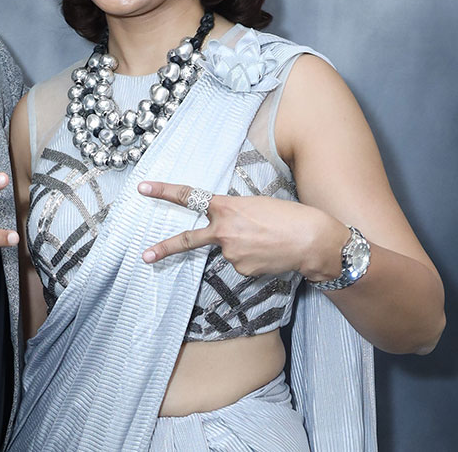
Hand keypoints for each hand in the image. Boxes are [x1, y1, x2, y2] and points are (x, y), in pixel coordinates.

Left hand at [136, 181, 346, 278]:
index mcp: (225, 206)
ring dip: (243, 247)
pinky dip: (252, 258)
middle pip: (188, 240)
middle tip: (145, 255)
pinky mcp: (241, 269)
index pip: (188, 196)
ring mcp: (231, 253)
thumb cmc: (289, 216)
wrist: (312, 240)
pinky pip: (240, 263)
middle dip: (164, 248)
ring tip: (268, 241)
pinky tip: (269, 253)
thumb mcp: (255, 205)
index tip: (144, 188)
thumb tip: (225, 230)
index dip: (164, 191)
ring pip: (228, 251)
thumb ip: (233, 215)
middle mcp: (223, 230)